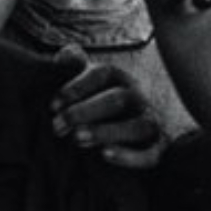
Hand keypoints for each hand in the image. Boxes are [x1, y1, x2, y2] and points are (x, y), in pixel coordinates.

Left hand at [49, 44, 165, 168]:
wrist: (134, 139)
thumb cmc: (102, 109)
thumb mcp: (90, 86)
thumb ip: (76, 68)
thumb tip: (63, 55)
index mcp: (120, 80)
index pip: (102, 74)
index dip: (76, 88)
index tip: (52, 106)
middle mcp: (138, 99)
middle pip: (118, 99)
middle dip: (85, 112)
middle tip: (57, 126)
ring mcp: (151, 123)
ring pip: (136, 126)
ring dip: (105, 132)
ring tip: (77, 139)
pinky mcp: (158, 150)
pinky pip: (150, 154)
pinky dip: (129, 156)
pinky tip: (105, 155)